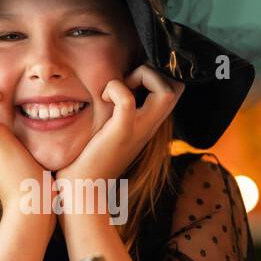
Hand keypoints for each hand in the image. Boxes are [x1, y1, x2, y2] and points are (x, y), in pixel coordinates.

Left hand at [57, 64, 183, 186]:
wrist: (82, 189)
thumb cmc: (90, 158)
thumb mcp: (112, 128)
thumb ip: (119, 109)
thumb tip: (112, 83)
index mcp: (149, 123)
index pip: (174, 88)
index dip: (157, 75)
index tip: (129, 82)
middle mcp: (150, 126)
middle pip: (178, 87)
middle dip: (155, 72)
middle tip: (127, 83)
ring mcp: (139, 130)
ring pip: (167, 91)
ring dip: (143, 77)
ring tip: (117, 90)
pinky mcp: (121, 133)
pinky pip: (127, 100)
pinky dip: (115, 88)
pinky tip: (102, 98)